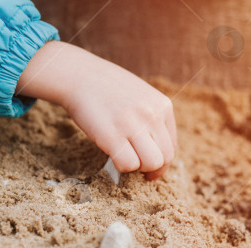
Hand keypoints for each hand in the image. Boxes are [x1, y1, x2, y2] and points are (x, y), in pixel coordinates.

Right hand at [17, 41, 176, 179]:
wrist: (78, 75)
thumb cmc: (106, 87)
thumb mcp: (139, 95)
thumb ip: (150, 117)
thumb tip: (153, 148)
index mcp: (163, 106)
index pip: (172, 146)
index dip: (161, 162)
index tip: (150, 168)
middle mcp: (152, 115)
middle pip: (165, 158)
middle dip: (150, 168)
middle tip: (136, 168)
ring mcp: (133, 125)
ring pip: (151, 163)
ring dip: (137, 167)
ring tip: (123, 158)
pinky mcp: (113, 135)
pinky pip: (128, 164)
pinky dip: (121, 167)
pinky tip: (112, 156)